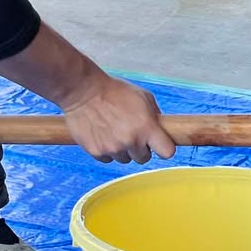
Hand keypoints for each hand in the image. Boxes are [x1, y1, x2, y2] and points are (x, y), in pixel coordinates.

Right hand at [60, 71, 177, 162]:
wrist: (83, 91)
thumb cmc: (113, 91)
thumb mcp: (143, 96)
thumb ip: (155, 115)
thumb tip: (161, 128)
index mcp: (146, 127)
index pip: (167, 152)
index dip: (164, 148)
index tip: (160, 144)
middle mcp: (131, 141)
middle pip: (144, 159)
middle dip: (141, 149)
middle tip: (132, 134)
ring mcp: (113, 148)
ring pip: (125, 159)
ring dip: (123, 150)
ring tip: (115, 131)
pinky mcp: (97, 152)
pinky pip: (108, 159)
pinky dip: (107, 150)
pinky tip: (103, 134)